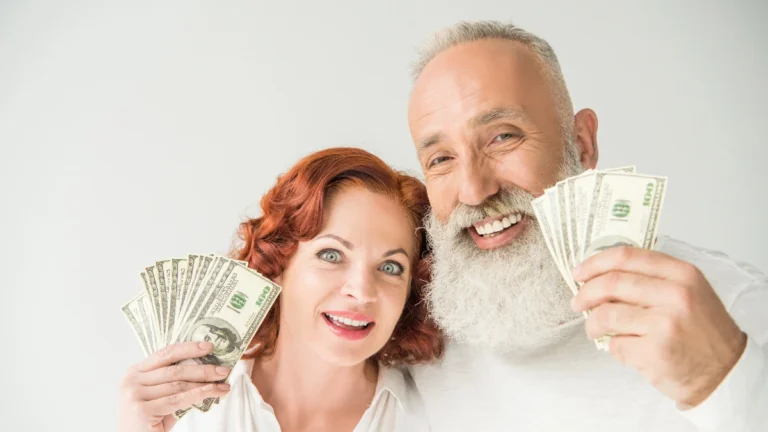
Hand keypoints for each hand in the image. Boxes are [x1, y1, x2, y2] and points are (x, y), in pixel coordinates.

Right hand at [118, 341, 231, 431]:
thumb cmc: (149, 420)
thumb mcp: (160, 395)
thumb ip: (174, 381)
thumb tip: (207, 369)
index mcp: (135, 372)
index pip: (165, 353)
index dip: (188, 348)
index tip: (208, 347)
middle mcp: (132, 381)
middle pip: (175, 370)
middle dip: (203, 369)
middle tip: (223, 369)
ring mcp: (135, 395)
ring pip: (179, 385)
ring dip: (205, 384)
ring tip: (222, 384)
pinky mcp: (142, 410)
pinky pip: (178, 399)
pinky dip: (199, 394)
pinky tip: (213, 392)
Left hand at [571, 246, 746, 406]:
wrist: (725, 372)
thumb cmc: (701, 331)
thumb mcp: (688, 291)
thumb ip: (651, 277)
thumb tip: (601, 273)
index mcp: (682, 274)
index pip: (626, 256)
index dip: (595, 263)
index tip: (579, 272)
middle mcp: (675, 295)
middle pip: (611, 284)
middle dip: (585, 293)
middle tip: (577, 302)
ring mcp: (665, 324)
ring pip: (607, 315)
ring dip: (592, 324)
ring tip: (594, 329)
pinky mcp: (655, 352)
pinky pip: (615, 344)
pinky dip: (612, 346)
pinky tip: (625, 347)